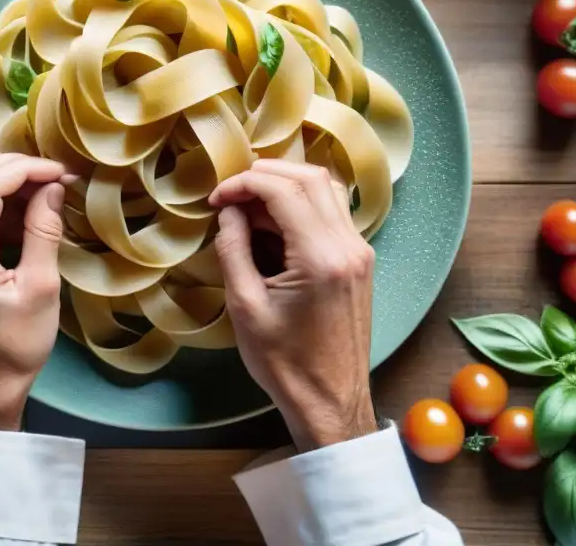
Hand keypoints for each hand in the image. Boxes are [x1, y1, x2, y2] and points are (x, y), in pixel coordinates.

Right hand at [209, 158, 377, 449]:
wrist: (330, 401)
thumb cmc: (283, 363)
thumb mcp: (244, 306)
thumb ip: (234, 249)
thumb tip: (229, 211)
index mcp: (320, 258)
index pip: (283, 190)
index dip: (243, 184)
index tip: (215, 199)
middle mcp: (348, 247)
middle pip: (310, 178)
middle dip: (265, 175)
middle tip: (230, 194)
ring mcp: (360, 252)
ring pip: (327, 188)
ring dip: (287, 185)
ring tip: (250, 204)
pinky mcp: (360, 261)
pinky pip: (334, 211)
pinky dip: (303, 203)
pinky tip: (275, 222)